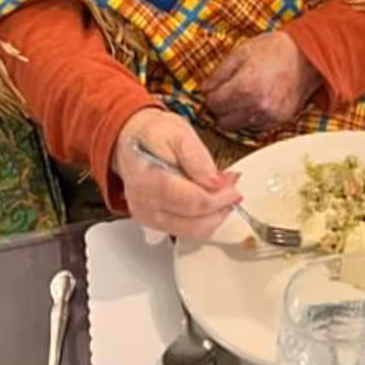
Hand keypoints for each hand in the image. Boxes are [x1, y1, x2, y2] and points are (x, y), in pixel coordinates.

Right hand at [112, 108, 240, 239]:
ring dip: (214, 216)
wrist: (130, 140)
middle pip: (193, 222)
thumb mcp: (180, 133)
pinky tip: (211, 200)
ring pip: (191, 232)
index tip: (234, 186)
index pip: (190, 201)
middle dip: (220, 207)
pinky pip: (185, 230)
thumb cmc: (154, 134)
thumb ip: (198, 159)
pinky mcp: (153, 222)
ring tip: (224, 194)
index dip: (219, 198)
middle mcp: (144, 204)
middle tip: (233, 189)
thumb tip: (216, 182)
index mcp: (148, 179)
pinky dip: (203, 218)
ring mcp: (147, 216)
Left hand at [203, 31, 321, 132]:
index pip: (213, 104)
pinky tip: (259, 100)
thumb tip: (203, 89)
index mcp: (244, 87)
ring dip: (236, 115)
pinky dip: (252, 117)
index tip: (216, 89)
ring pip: (238, 126)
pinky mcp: (280, 120)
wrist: (307, 56)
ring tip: (245, 96)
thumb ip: (219, 73)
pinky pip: (256, 126)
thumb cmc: (273, 49)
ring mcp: (270, 116)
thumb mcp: (241, 52)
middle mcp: (256, 106)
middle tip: (228, 94)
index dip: (211, 95)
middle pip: (222, 121)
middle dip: (221, 109)